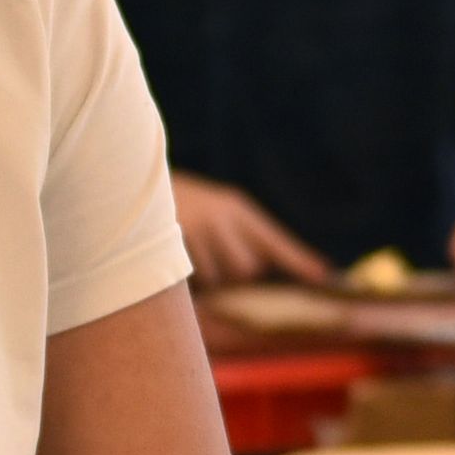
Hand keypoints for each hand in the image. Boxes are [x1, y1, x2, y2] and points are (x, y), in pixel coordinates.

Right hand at [171, 175, 332, 285]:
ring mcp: (197, 230)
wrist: (129, 177)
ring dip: (203, 275)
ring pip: (216, 278)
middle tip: (212, 254)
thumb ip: (235, 235)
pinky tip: (172, 251)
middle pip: (247, 270)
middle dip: (233, 273)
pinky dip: (182, 274)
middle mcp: (223, 217)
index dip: (299, 260)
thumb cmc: (175, 202)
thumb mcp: (211, 209)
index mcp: (236, 208)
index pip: (274, 240)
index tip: (325, 275)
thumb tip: (254, 271)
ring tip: (185, 246)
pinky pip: (188, 277)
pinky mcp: (174, 242)